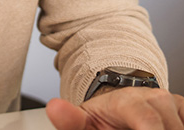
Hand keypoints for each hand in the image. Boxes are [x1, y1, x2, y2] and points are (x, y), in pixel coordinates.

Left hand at [46, 87, 183, 129]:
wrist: (120, 107)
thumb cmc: (105, 117)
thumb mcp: (84, 121)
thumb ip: (70, 120)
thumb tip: (55, 108)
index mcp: (130, 101)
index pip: (148, 119)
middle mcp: (155, 99)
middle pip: (170, 129)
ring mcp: (173, 105)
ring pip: (179, 128)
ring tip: (136, 129)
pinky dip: (174, 129)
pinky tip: (158, 129)